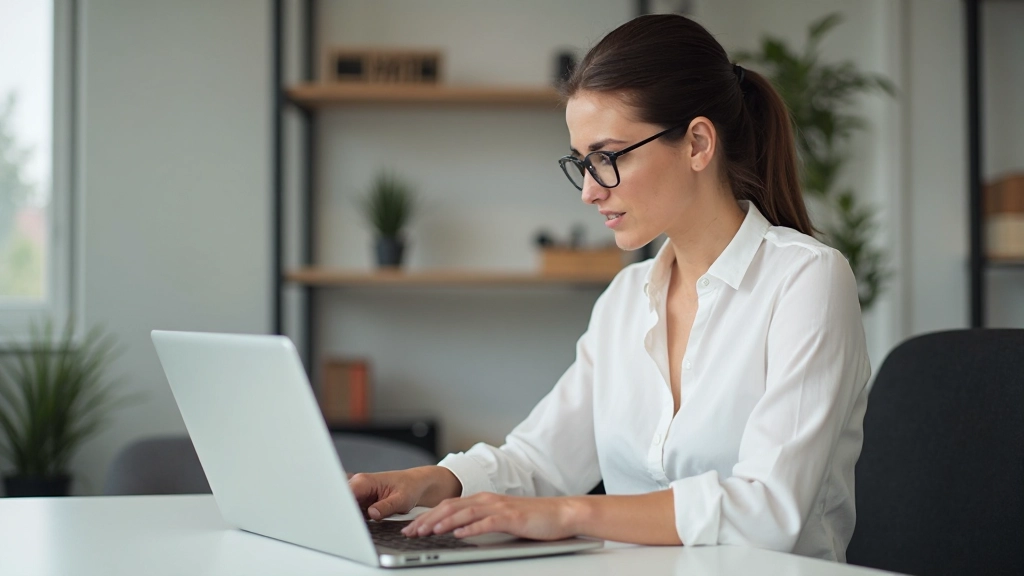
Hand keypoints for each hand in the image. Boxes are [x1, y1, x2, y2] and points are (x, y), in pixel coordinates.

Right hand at [348, 466, 460, 520]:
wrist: (416, 485)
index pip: (345, 495)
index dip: (343, 508)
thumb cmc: (410, 487)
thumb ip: (386, 506)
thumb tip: (372, 513)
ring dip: (352, 519)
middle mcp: (359, 486)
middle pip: (343, 503)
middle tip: (353, 527)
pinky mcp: (362, 502)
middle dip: (345, 515)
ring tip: (360, 526)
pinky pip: (354, 513)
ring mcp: (359, 494)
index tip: (347, 520)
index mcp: (365, 481)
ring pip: (347, 510)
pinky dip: (357, 520)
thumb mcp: (401, 499)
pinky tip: (363, 525)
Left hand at [401, 492, 580, 540]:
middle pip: (451, 507)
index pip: (449, 506)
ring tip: (427, 531)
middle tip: (410, 531)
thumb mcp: (501, 518)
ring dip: (444, 522)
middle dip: (427, 519)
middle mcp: (488, 499)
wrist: (561, 513)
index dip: (427, 515)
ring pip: (465, 512)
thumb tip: (458, 530)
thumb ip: (480, 521)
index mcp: (484, 499)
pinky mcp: (511, 517)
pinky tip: (459, 534)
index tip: (411, 527)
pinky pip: (487, 522)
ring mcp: (499, 507)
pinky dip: (471, 528)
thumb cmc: (533, 518)